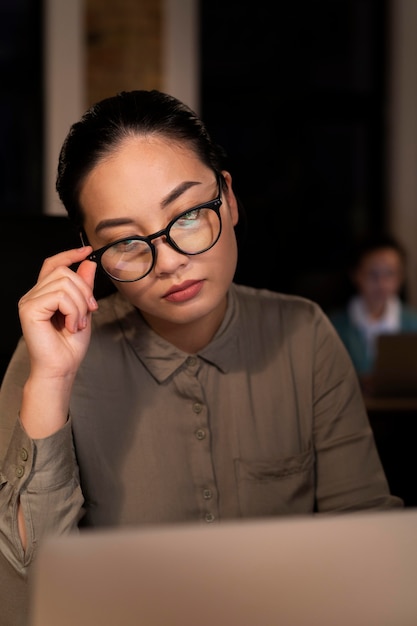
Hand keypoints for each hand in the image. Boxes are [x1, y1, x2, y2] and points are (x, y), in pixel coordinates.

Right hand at [18, 246, 98, 379]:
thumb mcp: (83, 310)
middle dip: (84, 291)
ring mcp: (29, 301)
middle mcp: (33, 294)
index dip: (70, 254)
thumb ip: (83, 287)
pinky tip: (71, 326)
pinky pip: (59, 296)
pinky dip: (73, 311)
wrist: (61, 368)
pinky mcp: (29, 309)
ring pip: (64, 283)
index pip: (53, 264)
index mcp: (44, 293)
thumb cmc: (69, 346)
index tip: (87, 251)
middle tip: (88, 312)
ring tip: (78, 323)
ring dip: (80, 304)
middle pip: (64, 272)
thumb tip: (88, 263)